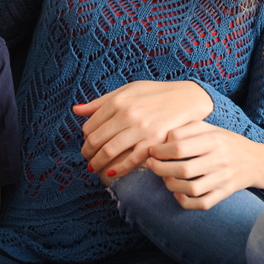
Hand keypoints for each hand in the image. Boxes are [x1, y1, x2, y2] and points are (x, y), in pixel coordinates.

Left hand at [74, 81, 213, 182]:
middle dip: (87, 153)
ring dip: (97, 164)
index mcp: (118, 101)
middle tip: (87, 159)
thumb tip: (76, 110)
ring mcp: (141, 130)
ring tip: (94, 168)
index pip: (90, 125)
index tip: (87, 143)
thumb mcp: (127, 90)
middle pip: (96, 140)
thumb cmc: (155, 94)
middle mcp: (127, 115)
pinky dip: (119, 169)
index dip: (85, 137)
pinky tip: (112, 172)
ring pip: (109, 152)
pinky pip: (131, 160)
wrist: (187, 99)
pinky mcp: (154, 142)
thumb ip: (101, 102)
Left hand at [146, 121, 263, 209]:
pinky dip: (186, 202)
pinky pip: (203, 203)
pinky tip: (178, 194)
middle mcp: (219, 159)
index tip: (152, 151)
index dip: (160, 150)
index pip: (179, 146)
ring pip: (191, 189)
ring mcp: (223, 178)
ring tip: (165, 178)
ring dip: (171, 185)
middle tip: (151, 165)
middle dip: (160, 169)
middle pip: (183, 169)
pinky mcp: (225, 193)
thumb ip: (186, 130)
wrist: (256, 161)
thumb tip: (163, 140)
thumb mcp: (210, 128)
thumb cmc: (226, 142)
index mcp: (214, 139)